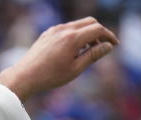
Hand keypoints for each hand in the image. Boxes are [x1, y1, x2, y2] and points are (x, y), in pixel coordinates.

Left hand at [0, 17, 117, 100]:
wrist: (26, 76)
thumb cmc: (51, 76)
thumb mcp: (76, 68)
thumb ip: (93, 55)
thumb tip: (108, 46)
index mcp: (72, 38)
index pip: (97, 29)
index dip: (109, 36)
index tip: (115, 45)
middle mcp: (64, 29)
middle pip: (89, 22)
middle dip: (100, 31)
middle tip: (105, 45)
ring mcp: (55, 29)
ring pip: (78, 25)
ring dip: (88, 33)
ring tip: (91, 50)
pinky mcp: (48, 33)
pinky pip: (67, 28)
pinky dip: (77, 35)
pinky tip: (76, 49)